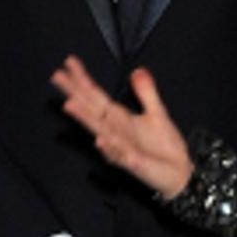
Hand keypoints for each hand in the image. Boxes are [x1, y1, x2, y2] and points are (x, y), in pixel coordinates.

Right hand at [51, 56, 193, 199]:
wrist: (179, 174)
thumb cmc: (165, 147)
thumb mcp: (157, 114)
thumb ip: (146, 93)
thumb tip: (137, 70)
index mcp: (119, 119)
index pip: (96, 96)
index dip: (83, 79)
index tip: (69, 61)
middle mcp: (114, 132)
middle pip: (90, 110)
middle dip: (74, 93)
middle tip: (56, 76)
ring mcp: (121, 148)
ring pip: (99, 132)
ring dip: (84, 119)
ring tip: (69, 104)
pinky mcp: (134, 164)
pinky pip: (120, 156)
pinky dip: (109, 149)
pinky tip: (100, 140)